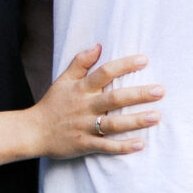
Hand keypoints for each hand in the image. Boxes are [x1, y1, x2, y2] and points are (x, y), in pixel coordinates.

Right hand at [31, 44, 161, 158]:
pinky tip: (140, 144)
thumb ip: (80, 62)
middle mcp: (84, 107)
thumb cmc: (52, 104)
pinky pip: (106, 147)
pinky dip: (122, 147)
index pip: (104, 73)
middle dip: (138, 94)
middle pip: (114, 99)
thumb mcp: (63, 80)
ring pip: (113, 124)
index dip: (124, 65)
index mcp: (81, 89)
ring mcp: (84, 127)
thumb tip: (99, 45)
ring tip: (156, 116)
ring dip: (135, 121)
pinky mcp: (84, 144)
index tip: (144, 60)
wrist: (33, 132)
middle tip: (160, 91)